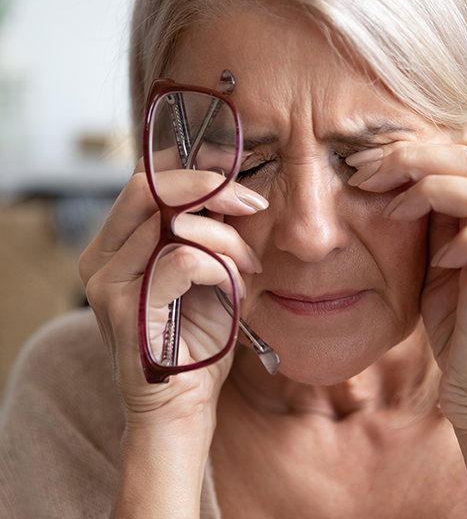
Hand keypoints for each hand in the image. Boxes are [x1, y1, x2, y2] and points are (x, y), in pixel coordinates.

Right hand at [79, 155, 266, 426]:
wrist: (181, 407)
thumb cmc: (196, 341)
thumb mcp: (204, 275)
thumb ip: (204, 234)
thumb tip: (230, 191)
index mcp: (116, 247)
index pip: (145, 182)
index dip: (193, 171)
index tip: (238, 184)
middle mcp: (101, 259)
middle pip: (149, 187)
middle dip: (211, 188)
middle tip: (252, 205)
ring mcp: (108, 283)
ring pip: (174, 224)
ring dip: (227, 239)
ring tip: (248, 266)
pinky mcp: (126, 309)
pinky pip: (184, 260)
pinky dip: (221, 267)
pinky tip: (236, 288)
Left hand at [347, 141, 466, 432]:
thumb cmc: (455, 323)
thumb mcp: (431, 264)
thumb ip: (424, 226)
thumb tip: (387, 190)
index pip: (452, 156)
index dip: (405, 152)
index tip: (359, 163)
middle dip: (409, 158)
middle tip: (363, 173)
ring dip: (429, 191)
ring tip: (391, 210)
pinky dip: (461, 242)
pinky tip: (437, 259)